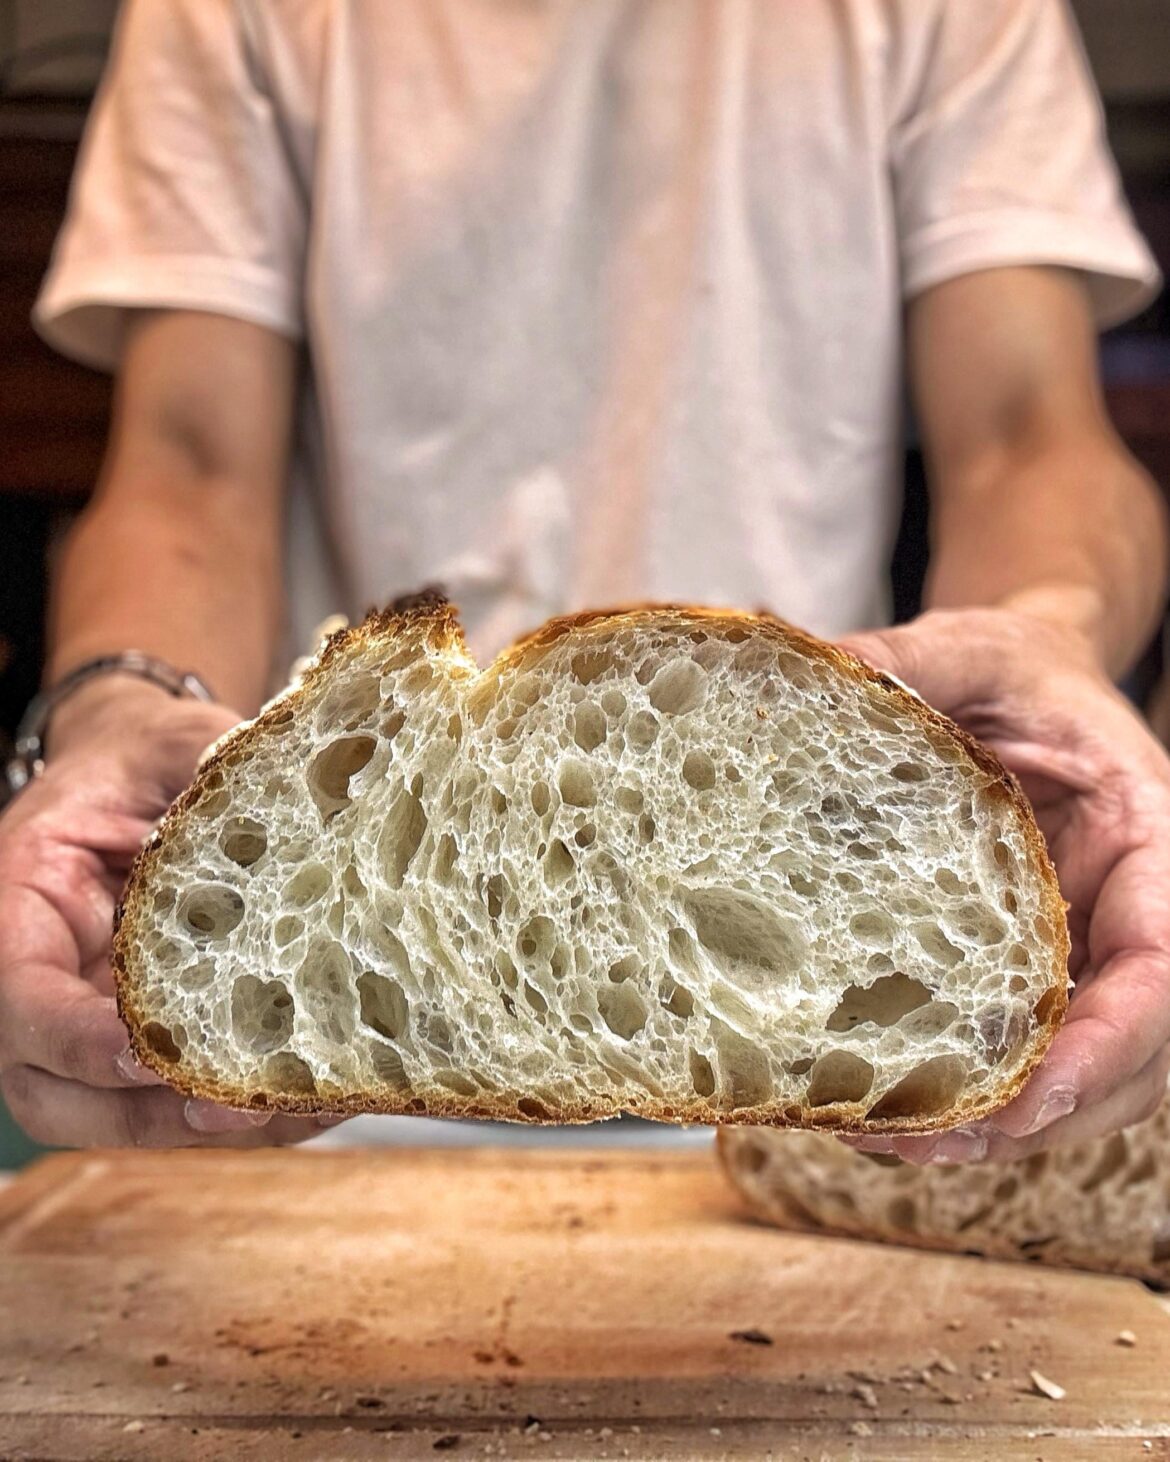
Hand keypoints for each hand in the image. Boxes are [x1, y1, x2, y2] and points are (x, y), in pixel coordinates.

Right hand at [0, 680, 341, 1147]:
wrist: (144, 773)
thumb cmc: (149, 757)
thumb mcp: (172, 743)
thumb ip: (203, 762)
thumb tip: (275, 785)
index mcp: (21, 903)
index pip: (22, 996)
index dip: (76, 1038)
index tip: (147, 1051)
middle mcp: (37, 976)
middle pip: (51, 1087)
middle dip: (145, 1114)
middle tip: (241, 1111)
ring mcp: (80, 1018)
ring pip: (105, 1113)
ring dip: (197, 1129)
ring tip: (293, 1114)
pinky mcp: (134, 1038)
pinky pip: (163, 1100)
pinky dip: (231, 1113)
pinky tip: (311, 1102)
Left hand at [836, 607, 1169, 1163]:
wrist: (1018, 679)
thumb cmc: (1012, 666)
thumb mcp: (970, 649)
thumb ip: (911, 662)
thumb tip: (822, 674)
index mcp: (1147, 837)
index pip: (1161, 963)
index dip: (1109, 1044)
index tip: (1034, 1101)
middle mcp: (1130, 908)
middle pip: (1132, 1052)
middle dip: (1042, 1116)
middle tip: (927, 1146)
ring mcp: (1088, 946)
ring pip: (1084, 1073)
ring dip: (1001, 1127)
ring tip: (889, 1143)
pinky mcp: (1038, 966)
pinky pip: (1029, 1048)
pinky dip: (975, 1094)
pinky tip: (886, 1105)